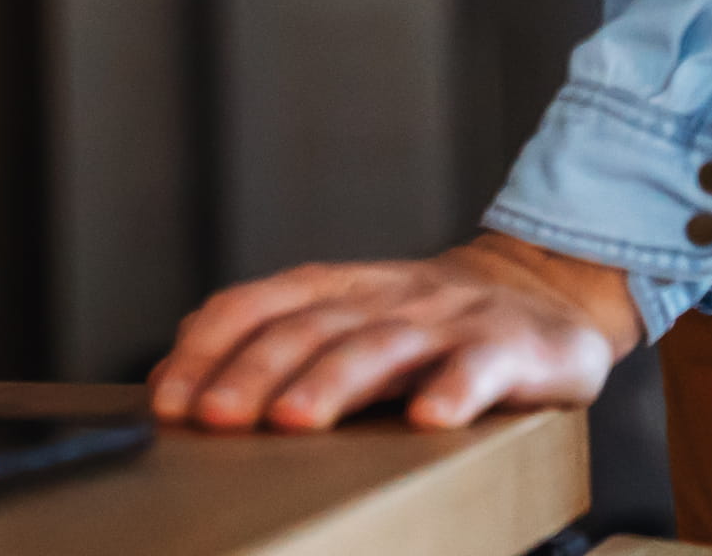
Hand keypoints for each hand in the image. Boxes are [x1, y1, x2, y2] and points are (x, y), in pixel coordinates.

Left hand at [148, 233, 640, 432]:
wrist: (541, 292)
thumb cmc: (421, 325)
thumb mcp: (344, 321)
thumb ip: (271, 345)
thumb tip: (175, 387)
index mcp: (333, 289)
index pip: (255, 305)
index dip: (208, 348)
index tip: (171, 398)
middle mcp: (381, 297)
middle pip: (308, 329)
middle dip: (254, 373)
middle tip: (216, 418)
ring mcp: (444, 321)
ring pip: (380, 346)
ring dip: (332, 382)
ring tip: (295, 421)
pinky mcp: (508, 347)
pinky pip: (479, 367)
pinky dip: (454, 391)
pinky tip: (431, 419)